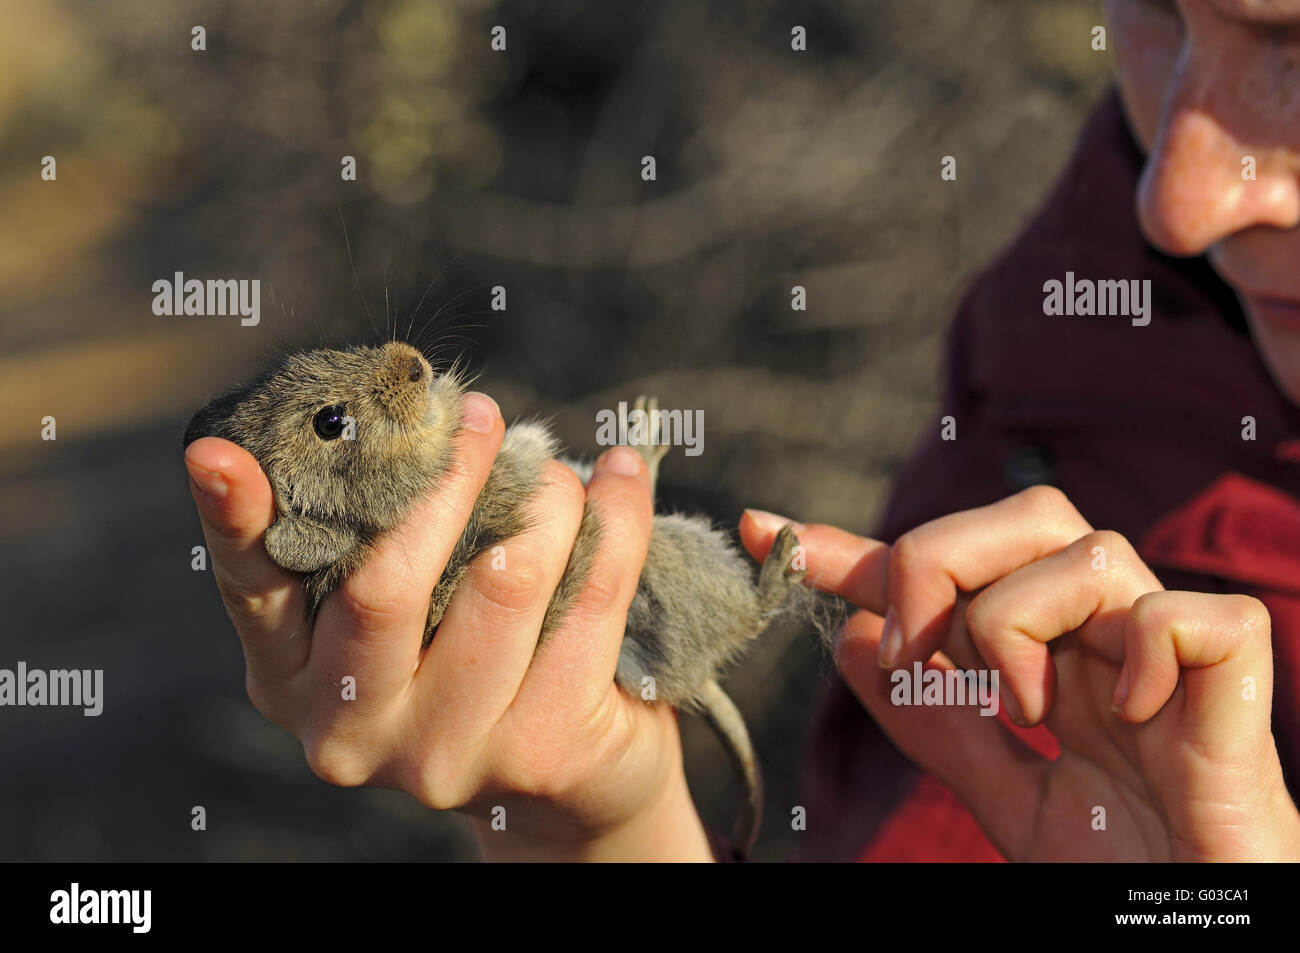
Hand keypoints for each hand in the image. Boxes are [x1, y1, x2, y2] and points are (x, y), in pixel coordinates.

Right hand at [185, 391, 711, 860]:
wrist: (574, 778)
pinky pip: (591, 602)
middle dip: (445, 477)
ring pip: (502, 582)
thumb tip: (401, 419)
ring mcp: (444, 752)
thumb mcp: (407, 612)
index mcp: (296, 678)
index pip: (254, 589)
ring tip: (559, 466)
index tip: (215, 453)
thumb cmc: (475, 657)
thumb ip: (380, 541)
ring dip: (544, 499)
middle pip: (385, 583)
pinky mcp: (541, 753)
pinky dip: (618, 521)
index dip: (233, 519)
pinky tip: (621, 477)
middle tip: (481, 415)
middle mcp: (352, 728)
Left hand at [741, 486, 1299, 860]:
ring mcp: (1170, 643)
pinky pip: (1178, 615)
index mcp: (1052, 649)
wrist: (1209, 924)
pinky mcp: (1237, 668)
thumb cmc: (1122, 862)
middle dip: (937, 565)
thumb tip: (851, 636)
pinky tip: (1134, 715)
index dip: (856, 550)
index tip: (764, 530)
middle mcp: (1106, 628)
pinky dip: (1143, 655)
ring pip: (1084, 551)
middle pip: (1024, 513)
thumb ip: (936, 719)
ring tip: (1034, 714)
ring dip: (1023, 630)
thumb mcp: (1004, 793)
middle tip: (918, 654)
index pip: (946, 572)